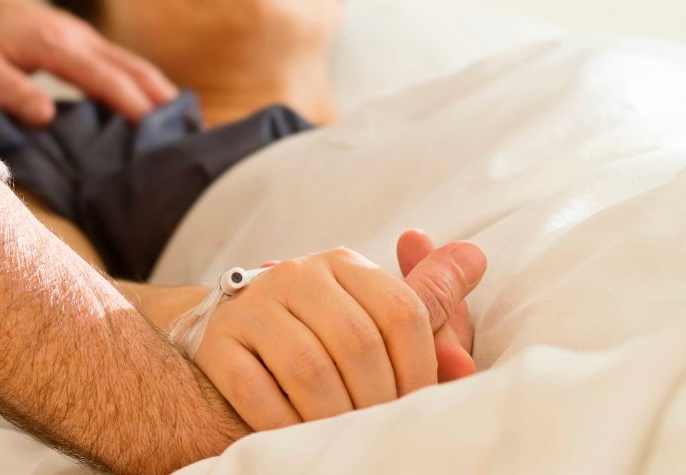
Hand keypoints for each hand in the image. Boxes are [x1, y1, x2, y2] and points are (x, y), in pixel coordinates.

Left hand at [0, 0, 177, 125]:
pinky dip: (142, 82)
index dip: (135, 106)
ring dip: (159, 90)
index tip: (160, 134)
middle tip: (194, 131)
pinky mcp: (78, 39)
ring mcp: (81, 35)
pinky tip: (151, 102)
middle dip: (164, 99)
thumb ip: (10, 90)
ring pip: (131, 62)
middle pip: (133, 67)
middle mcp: (77, 36)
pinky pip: (120, 61)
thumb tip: (48, 117)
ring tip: (185, 123)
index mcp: (55, 44)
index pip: (106, 78)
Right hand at [186, 243, 485, 430]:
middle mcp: (296, 274)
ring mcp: (253, 307)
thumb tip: (476, 259)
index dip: (421, 369)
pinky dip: (285, 423)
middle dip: (378, 400)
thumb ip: (424, 301)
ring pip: (309, 369)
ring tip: (343, 436)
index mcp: (342, 263)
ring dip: (334, 417)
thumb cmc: (316, 332)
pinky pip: (257, 391)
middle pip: (358, 342)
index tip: (417, 404)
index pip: (401, 311)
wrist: (228, 337)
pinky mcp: (218, 343)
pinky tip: (298, 434)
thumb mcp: (368, 310)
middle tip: (380, 429)